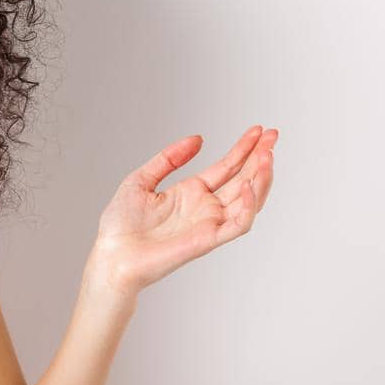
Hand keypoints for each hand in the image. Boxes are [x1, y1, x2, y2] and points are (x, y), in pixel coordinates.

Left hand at [86, 125, 277, 296]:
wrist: (111, 255)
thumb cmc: (120, 225)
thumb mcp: (141, 179)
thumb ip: (169, 158)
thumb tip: (198, 139)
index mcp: (191, 193)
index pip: (227, 167)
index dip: (244, 149)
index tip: (260, 130)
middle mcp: (205, 208)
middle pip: (243, 179)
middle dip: (260, 157)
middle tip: (273, 136)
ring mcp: (209, 224)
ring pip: (249, 200)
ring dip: (261, 178)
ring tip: (268, 156)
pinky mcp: (208, 240)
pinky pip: (238, 224)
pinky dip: (249, 206)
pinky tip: (249, 185)